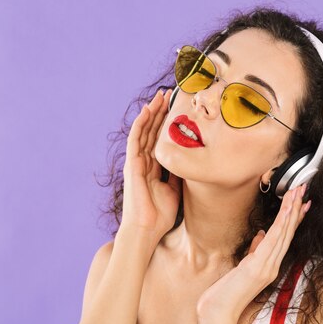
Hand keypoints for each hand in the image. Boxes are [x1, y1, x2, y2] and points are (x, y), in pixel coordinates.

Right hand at [120, 89, 181, 238]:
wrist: (146, 229)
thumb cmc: (159, 215)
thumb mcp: (176, 189)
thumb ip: (179, 175)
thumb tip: (190, 162)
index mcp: (153, 167)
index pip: (159, 139)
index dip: (167, 122)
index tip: (177, 107)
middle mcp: (143, 161)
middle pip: (151, 131)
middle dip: (160, 112)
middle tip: (169, 94)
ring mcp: (136, 162)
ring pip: (143, 131)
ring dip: (151, 112)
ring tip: (161, 96)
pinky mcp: (131, 165)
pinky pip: (135, 140)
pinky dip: (141, 124)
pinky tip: (147, 110)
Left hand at [196, 183, 310, 323]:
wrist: (218, 314)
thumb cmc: (226, 295)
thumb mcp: (241, 269)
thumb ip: (253, 252)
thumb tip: (259, 235)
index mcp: (268, 266)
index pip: (284, 238)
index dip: (294, 219)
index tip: (301, 202)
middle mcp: (272, 266)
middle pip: (288, 233)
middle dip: (296, 209)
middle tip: (304, 189)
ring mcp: (267, 267)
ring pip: (283, 234)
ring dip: (291, 211)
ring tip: (297, 193)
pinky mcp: (258, 267)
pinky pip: (273, 241)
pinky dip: (282, 225)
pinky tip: (287, 211)